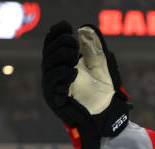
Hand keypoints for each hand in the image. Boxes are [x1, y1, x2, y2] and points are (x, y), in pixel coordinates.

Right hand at [41, 21, 130, 148]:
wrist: (105, 116)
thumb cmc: (102, 93)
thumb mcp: (102, 67)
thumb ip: (95, 50)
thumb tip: (86, 30)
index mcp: (62, 64)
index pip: (53, 45)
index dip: (57, 34)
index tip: (66, 25)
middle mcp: (54, 74)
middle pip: (49, 53)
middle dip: (61, 44)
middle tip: (74, 42)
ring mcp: (53, 87)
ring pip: (48, 66)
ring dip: (61, 57)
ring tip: (74, 55)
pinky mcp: (55, 99)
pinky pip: (53, 84)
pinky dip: (62, 75)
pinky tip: (73, 71)